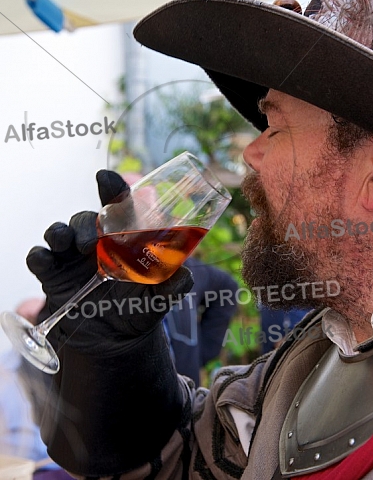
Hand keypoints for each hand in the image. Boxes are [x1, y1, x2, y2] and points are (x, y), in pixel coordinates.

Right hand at [26, 170, 193, 352]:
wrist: (114, 343)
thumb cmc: (138, 309)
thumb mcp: (159, 298)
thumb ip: (173, 285)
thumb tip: (185, 274)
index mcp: (122, 238)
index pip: (117, 205)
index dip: (111, 188)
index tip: (104, 177)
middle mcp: (96, 242)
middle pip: (86, 218)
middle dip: (86, 224)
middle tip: (91, 243)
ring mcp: (72, 259)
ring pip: (59, 232)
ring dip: (59, 232)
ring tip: (66, 242)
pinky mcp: (53, 277)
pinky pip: (39, 259)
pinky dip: (39, 255)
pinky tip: (43, 259)